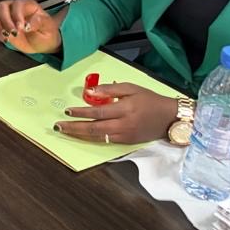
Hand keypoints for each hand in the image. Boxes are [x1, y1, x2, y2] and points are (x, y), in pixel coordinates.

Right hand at [0, 0, 61, 53]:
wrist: (41, 42)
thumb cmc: (46, 34)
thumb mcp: (48, 29)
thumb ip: (40, 23)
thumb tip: (28, 24)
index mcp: (28, 5)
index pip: (17, 4)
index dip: (16, 15)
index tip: (20, 29)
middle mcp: (15, 6)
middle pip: (2, 6)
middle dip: (5, 21)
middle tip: (12, 34)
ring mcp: (6, 13)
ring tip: (5, 36)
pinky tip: (4, 39)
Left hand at [54, 83, 179, 144]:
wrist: (170, 118)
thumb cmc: (150, 100)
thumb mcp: (131, 88)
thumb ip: (110, 90)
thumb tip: (89, 93)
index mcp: (125, 109)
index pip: (98, 112)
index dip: (81, 112)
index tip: (67, 111)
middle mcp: (124, 125)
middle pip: (94, 128)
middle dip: (74, 127)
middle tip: (59, 125)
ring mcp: (125, 135)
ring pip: (98, 137)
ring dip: (79, 135)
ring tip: (65, 131)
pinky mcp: (126, 142)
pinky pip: (105, 141)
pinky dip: (91, 138)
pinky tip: (81, 135)